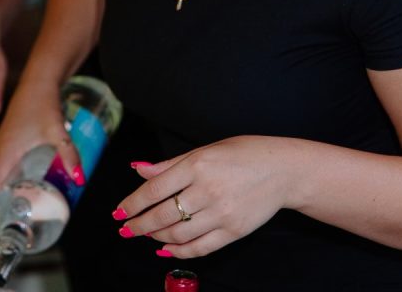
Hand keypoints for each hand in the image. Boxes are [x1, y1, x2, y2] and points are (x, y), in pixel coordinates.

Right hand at [0, 81, 82, 220]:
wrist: (38, 82)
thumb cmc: (43, 104)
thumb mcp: (58, 132)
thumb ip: (69, 155)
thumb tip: (79, 178)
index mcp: (6, 151)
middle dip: (1, 202)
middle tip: (15, 220)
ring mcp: (2, 142)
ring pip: (1, 171)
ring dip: (7, 188)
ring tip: (21, 206)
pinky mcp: (7, 137)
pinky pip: (5, 163)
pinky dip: (10, 176)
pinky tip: (25, 181)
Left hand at [116, 135, 294, 258]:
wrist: (282, 170)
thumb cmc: (242, 154)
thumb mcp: (204, 150)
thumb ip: (169, 165)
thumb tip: (138, 169)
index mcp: (196, 165)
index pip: (154, 190)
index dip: (132, 204)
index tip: (119, 213)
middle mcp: (207, 190)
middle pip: (162, 215)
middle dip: (139, 225)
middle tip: (126, 229)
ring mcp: (222, 213)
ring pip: (179, 234)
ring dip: (156, 238)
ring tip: (146, 235)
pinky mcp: (234, 231)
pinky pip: (201, 247)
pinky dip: (180, 251)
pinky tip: (166, 249)